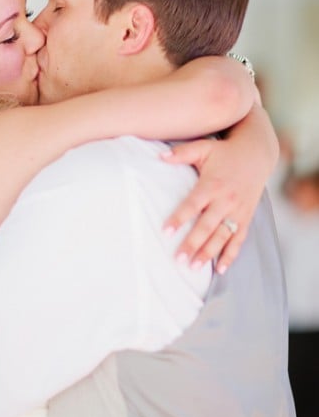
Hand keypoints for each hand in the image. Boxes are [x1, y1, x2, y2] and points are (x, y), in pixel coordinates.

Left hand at [162, 138, 263, 273]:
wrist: (256, 153)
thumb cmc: (225, 152)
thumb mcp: (203, 147)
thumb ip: (182, 153)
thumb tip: (160, 157)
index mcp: (212, 184)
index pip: (193, 204)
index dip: (180, 218)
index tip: (166, 231)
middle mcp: (226, 200)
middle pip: (207, 226)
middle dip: (193, 243)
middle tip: (179, 259)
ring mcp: (238, 211)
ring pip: (223, 236)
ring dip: (209, 253)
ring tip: (194, 267)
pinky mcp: (246, 217)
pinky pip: (239, 239)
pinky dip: (231, 254)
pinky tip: (220, 269)